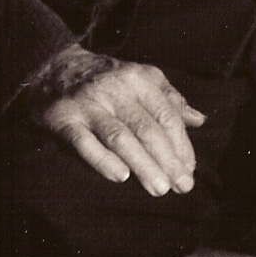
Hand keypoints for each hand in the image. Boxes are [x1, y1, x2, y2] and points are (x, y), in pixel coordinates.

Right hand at [20, 46, 205, 196]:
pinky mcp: (65, 119)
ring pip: (121, 138)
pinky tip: (120, 177)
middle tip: (182, 187)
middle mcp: (117, 89)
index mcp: (141, 79)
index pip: (167, 114)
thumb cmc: (109, 79)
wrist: (56, 68)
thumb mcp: (142, 79)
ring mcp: (90, 104)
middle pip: (147, 129)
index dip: (181, 144)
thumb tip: (200, 120)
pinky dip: (103, 160)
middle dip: (168, 160)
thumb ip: (170, 99)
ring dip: (143, 165)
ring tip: (159, 188)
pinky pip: (85, 143)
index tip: (190, 169)